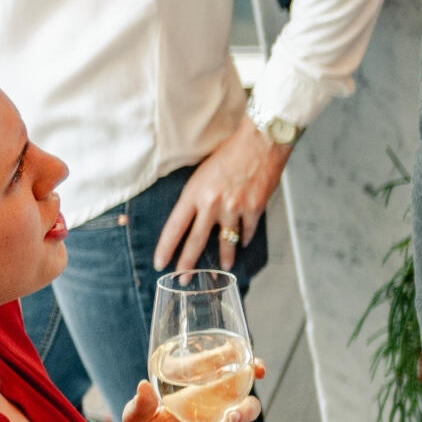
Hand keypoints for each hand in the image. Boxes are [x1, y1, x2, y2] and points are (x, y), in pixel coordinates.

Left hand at [114, 368, 262, 421]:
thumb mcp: (137, 414)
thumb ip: (142, 403)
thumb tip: (143, 387)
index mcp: (206, 396)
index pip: (238, 379)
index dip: (252, 371)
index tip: (257, 369)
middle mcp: (218, 416)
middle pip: (250, 408)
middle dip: (245, 411)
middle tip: (230, 417)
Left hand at [155, 118, 291, 274]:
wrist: (261, 141)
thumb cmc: (230, 153)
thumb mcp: (202, 173)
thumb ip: (196, 196)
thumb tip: (194, 217)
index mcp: (194, 193)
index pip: (174, 227)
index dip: (166, 248)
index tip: (160, 263)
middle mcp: (212, 203)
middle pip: (196, 241)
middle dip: (188, 264)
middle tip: (184, 279)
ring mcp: (234, 207)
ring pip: (225, 241)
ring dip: (224, 258)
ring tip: (222, 269)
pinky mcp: (254, 208)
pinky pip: (247, 231)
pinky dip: (245, 238)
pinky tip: (243, 244)